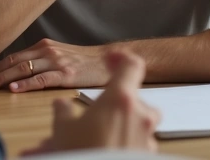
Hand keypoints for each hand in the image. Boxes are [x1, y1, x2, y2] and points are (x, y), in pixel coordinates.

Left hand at [0, 39, 111, 91]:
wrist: (108, 60)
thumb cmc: (82, 61)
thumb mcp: (58, 55)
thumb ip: (39, 59)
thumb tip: (17, 71)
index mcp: (42, 46)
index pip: (12, 56)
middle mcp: (46, 51)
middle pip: (13, 61)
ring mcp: (56, 61)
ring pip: (23, 68)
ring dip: (3, 78)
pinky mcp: (66, 74)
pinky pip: (42, 79)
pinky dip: (26, 84)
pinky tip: (14, 89)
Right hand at [21, 50, 159, 155]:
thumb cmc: (82, 152)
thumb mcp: (63, 129)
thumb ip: (63, 111)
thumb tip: (61, 106)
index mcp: (121, 99)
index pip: (132, 65)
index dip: (121, 58)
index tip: (111, 59)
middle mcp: (141, 117)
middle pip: (132, 99)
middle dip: (112, 106)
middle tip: (90, 117)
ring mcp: (147, 139)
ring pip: (132, 125)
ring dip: (112, 129)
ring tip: (85, 140)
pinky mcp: (146, 156)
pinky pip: (133, 145)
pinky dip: (117, 145)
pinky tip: (95, 151)